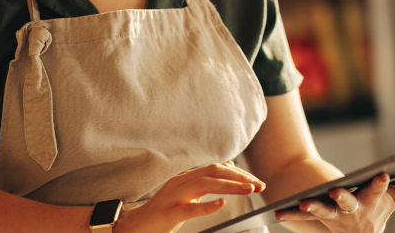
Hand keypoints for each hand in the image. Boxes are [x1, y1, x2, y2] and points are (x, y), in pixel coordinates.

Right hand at [114, 161, 265, 232]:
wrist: (134, 226)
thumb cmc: (163, 211)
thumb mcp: (187, 193)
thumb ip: (205, 180)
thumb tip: (229, 167)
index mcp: (186, 177)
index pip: (217, 168)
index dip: (240, 173)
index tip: (258, 182)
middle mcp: (180, 182)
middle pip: (214, 171)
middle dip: (240, 177)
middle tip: (259, 186)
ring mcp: (173, 197)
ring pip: (205, 184)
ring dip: (229, 186)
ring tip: (248, 190)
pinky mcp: (168, 213)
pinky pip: (189, 208)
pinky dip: (207, 206)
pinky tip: (221, 204)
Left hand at [274, 167, 394, 232]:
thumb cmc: (378, 210)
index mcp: (373, 202)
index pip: (378, 191)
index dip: (379, 183)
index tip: (381, 173)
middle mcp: (354, 212)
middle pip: (349, 203)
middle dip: (344, 198)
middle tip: (336, 192)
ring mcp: (335, 217)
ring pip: (324, 213)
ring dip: (314, 210)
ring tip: (304, 204)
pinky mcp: (318, 219)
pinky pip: (303, 217)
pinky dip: (291, 215)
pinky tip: (278, 212)